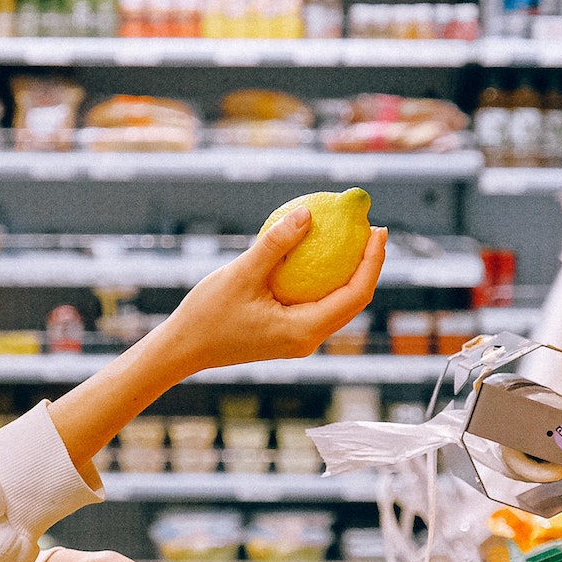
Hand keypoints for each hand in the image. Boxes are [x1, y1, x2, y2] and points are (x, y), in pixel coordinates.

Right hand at [158, 209, 387, 374]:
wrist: (183, 348)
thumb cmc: (208, 314)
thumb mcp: (241, 274)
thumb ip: (276, 244)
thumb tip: (309, 212)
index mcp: (304, 330)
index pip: (355, 294)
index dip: (372, 261)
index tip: (377, 229)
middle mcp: (308, 340)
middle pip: (354, 301)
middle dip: (368, 265)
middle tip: (371, 228)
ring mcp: (299, 339)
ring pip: (338, 305)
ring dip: (350, 273)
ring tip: (354, 238)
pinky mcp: (288, 334)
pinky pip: (317, 305)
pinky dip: (326, 280)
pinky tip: (319, 254)